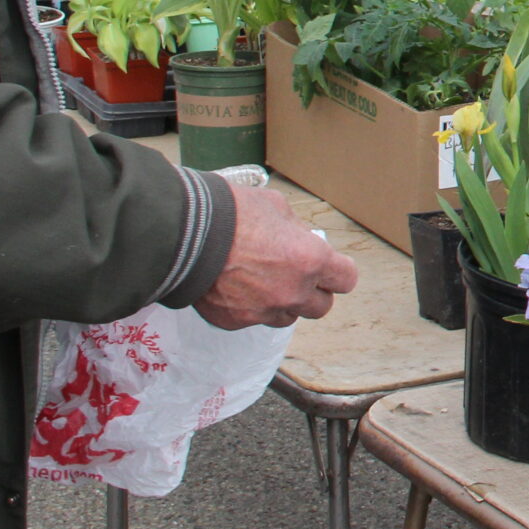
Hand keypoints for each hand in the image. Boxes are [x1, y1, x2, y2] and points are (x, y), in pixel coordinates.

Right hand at [195, 183, 358, 329]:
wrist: (182, 233)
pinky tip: (236, 286)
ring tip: (263, 280)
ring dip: (284, 303)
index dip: (338, 272)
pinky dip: (250, 307)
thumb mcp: (276, 207)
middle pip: (321, 306)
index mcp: (311, 261)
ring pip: (288, 317)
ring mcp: (263, 311)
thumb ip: (297, 231)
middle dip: (313, 291)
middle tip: (297, 274)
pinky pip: (254, 320)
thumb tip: (302, 240)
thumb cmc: (231, 213)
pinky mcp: (235, 321)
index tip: (329, 266)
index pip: (346, 280)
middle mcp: (292, 292)